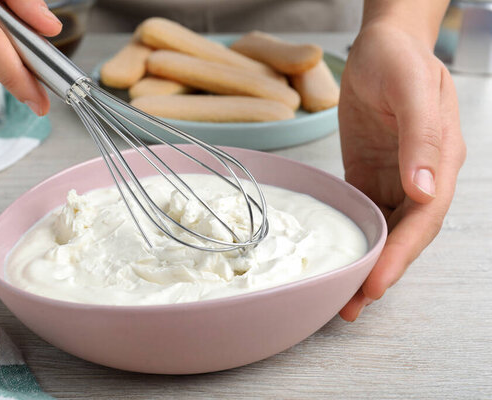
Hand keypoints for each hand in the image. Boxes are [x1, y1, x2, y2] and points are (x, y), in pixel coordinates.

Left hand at [337, 21, 465, 320]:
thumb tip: (426, 189)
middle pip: (405, 235)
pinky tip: (339, 258)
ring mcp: (395, 178)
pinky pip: (365, 214)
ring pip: (385, 231)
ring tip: (341, 298)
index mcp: (438, 162)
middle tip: (351, 305)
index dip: (401, 255)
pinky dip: (355, 240)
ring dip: (367, 264)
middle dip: (382, 272)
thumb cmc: (398, 59)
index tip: (375, 283)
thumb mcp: (410, 90)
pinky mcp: (370, 176)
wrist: (380, 45)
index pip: (423, 220)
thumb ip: (421, 138)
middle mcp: (419, 177)